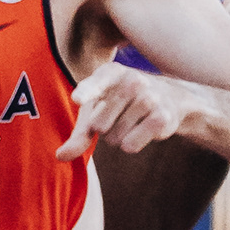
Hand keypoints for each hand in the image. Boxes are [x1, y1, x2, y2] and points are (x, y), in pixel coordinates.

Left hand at [58, 60, 192, 159]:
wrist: (168, 97)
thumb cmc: (120, 103)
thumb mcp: (97, 110)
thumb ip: (78, 133)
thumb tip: (60, 156)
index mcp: (110, 73)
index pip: (95, 84)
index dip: (86, 92)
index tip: (77, 99)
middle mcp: (132, 81)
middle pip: (99, 125)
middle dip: (104, 130)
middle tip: (117, 116)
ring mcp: (149, 98)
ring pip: (115, 138)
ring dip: (119, 138)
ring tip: (132, 120)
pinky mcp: (162, 117)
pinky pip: (130, 145)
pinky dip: (131, 144)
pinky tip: (143, 128)